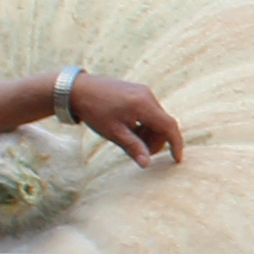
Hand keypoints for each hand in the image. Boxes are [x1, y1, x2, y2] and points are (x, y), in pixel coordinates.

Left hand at [68, 74, 183, 167]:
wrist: (78, 89)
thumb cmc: (94, 110)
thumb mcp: (114, 132)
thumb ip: (133, 147)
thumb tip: (147, 164)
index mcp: (143, 105)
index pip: (169, 126)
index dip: (176, 144)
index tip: (176, 160)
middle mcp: (147, 96)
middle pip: (163, 124)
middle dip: (156, 141)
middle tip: (141, 152)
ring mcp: (143, 92)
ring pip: (157, 118)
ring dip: (149, 133)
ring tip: (131, 140)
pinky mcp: (137, 92)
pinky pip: (149, 111)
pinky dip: (145, 124)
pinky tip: (129, 129)